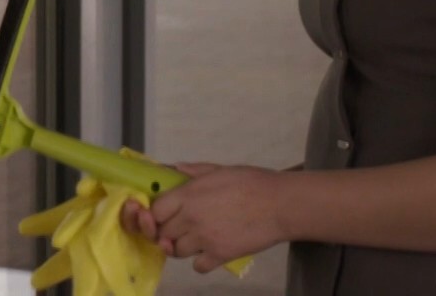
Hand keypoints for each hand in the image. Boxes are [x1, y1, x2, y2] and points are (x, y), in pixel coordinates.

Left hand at [146, 164, 290, 272]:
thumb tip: (174, 168)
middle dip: (167, 230)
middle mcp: (191, 218)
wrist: (279, 204)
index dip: (157, 213)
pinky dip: (200, 262)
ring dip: (181, 246)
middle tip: (179, 226)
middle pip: (162, 232)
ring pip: (176, 251)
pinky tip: (208, 251)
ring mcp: (204, 239)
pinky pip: (198, 266)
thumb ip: (194, 171)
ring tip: (194, 238)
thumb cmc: (252, 182)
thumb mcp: (220, 169)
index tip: (165, 212)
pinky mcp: (220, 255)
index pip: (155, 210)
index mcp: (188, 194)